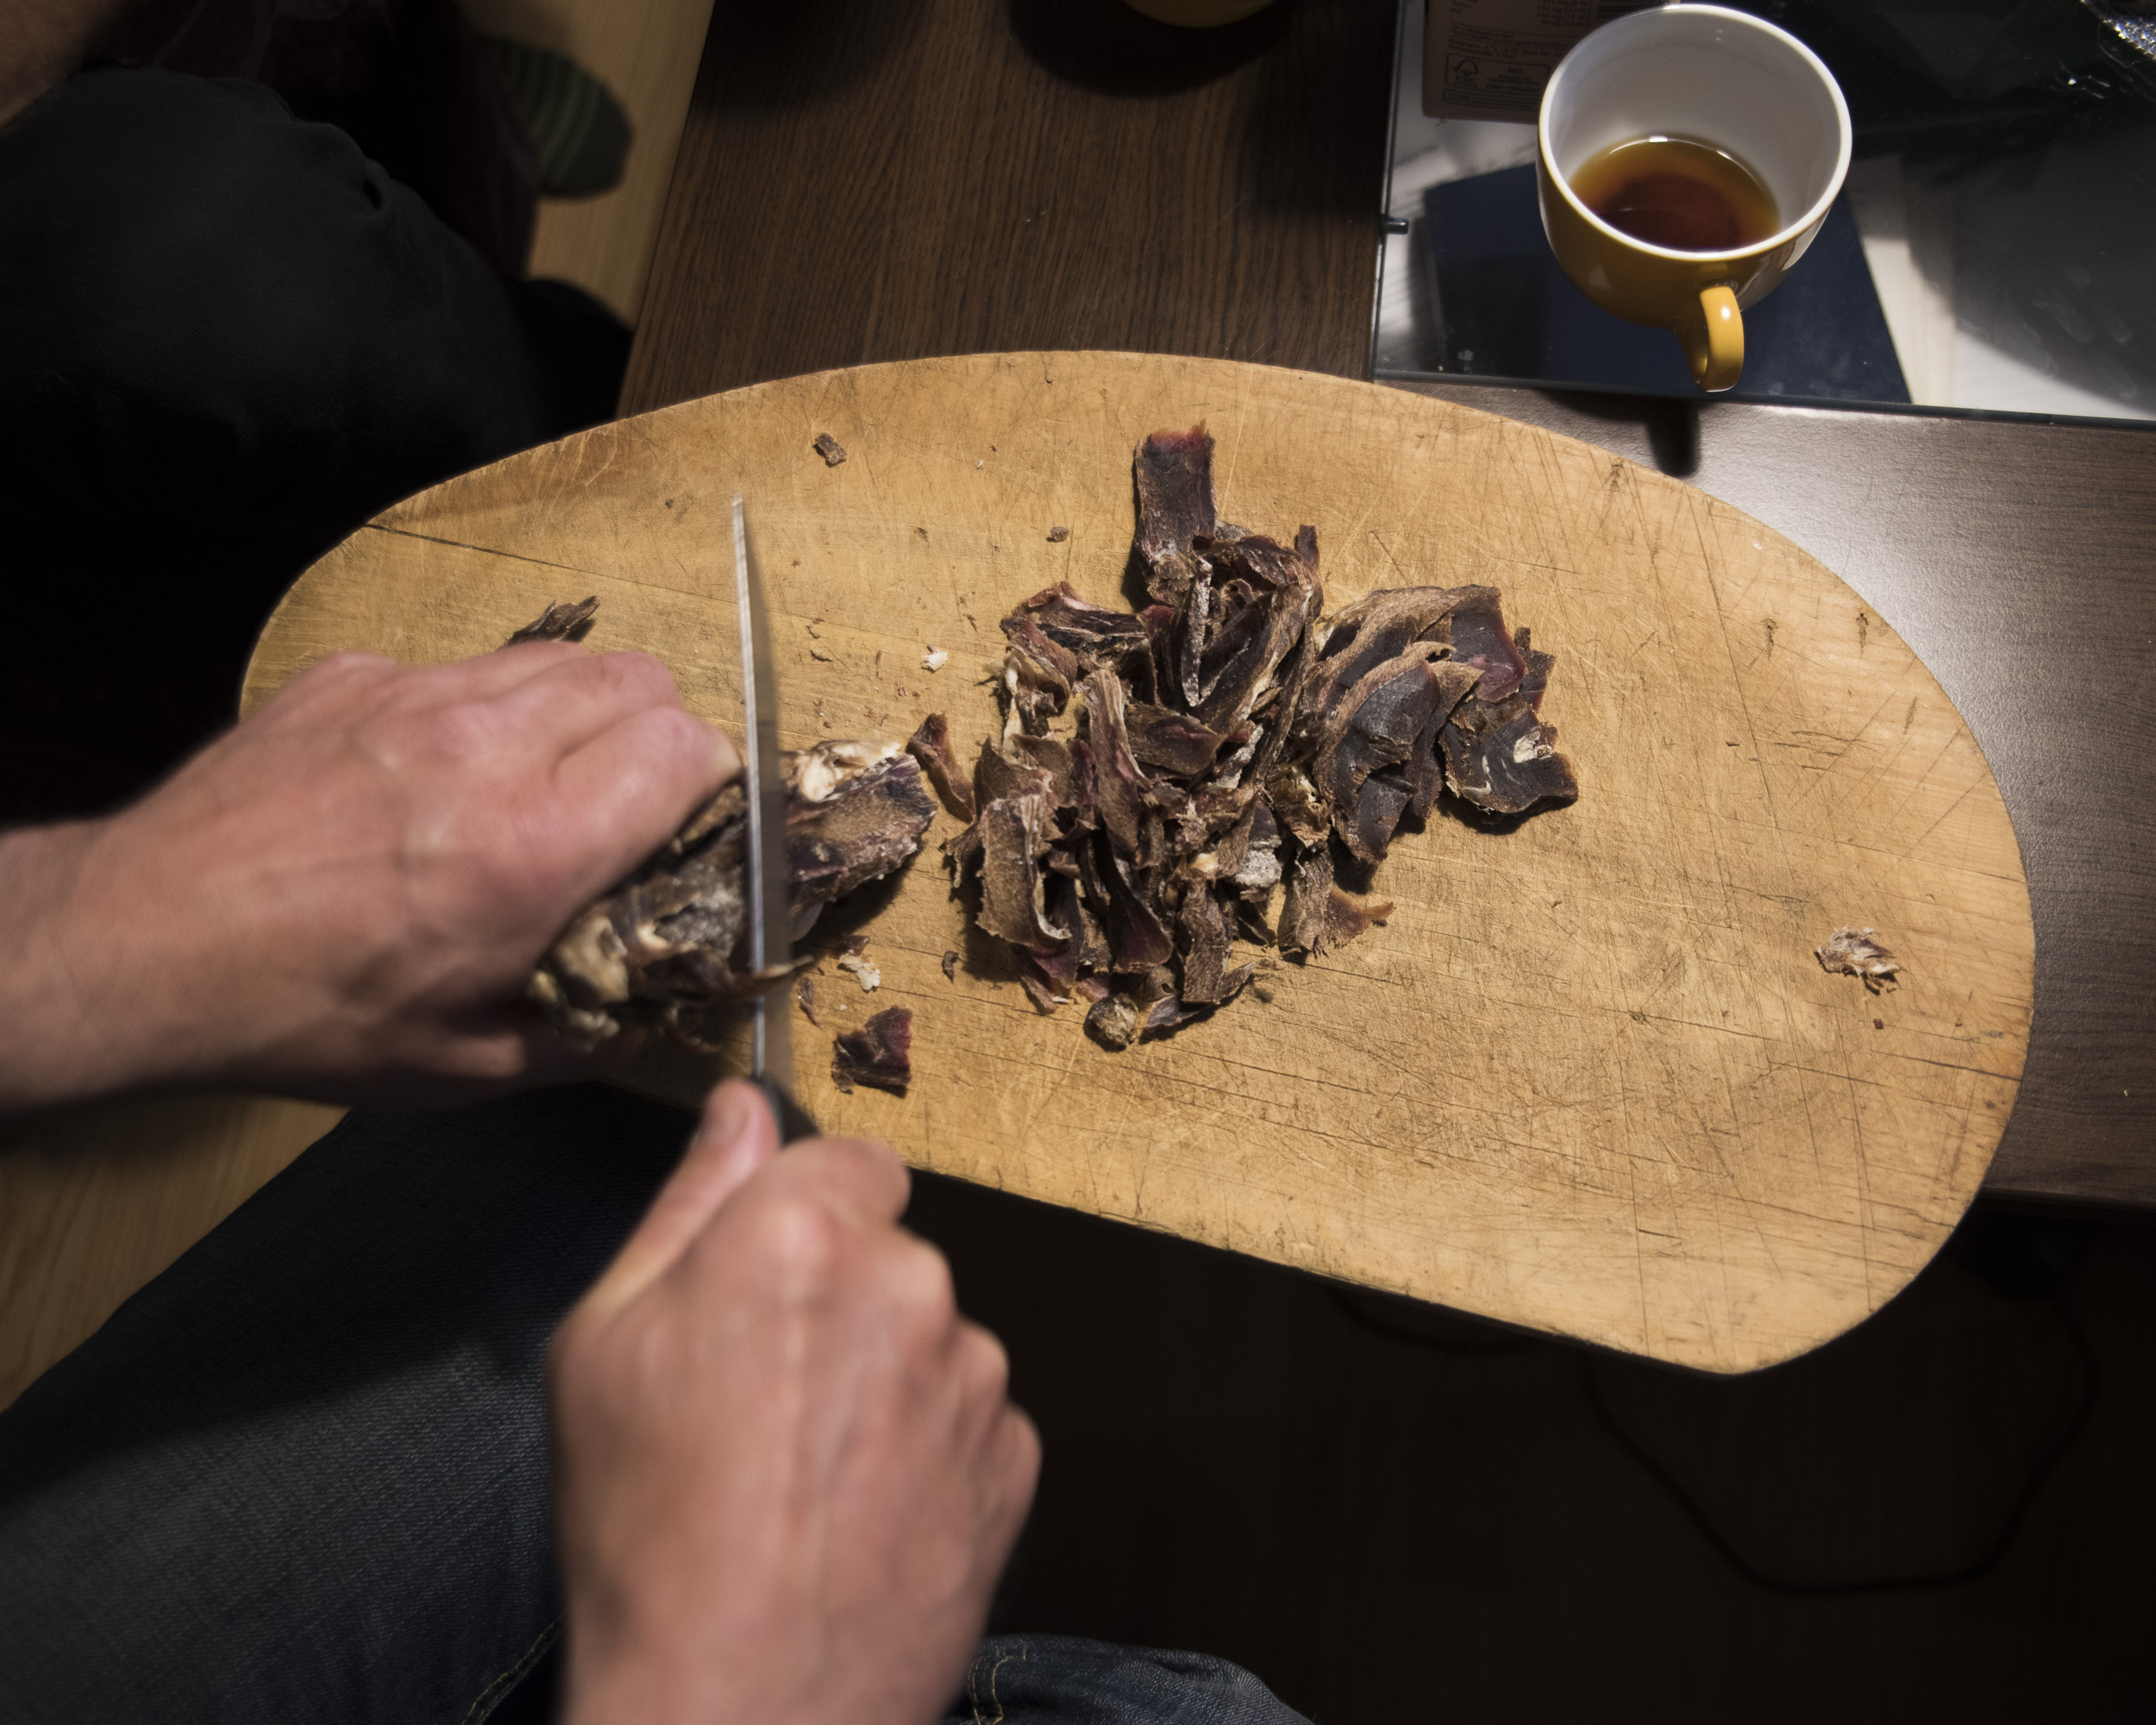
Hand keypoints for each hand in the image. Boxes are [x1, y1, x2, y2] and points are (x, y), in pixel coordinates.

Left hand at [0, 642, 732, 1109]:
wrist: (144, 943)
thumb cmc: (305, 1012)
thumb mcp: (464, 1063)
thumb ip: (585, 1032)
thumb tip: (653, 1012)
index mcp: (533, 848)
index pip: (686, 746)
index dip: (707, 785)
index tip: (686, 826)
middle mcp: (487, 749)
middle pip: (640, 677)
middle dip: (657, 734)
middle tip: (625, 800)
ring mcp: (415, 696)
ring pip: (559, 656)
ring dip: (580, 710)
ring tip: (542, 778)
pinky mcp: (355, 675)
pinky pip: (463, 664)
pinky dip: (483, 708)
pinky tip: (439, 773)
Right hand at [550, 1083, 1039, 1724]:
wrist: (738, 1707)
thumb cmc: (645, 1532)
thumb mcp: (603, 1346)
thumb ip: (688, 1203)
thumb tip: (739, 1107)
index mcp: (799, 1232)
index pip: (845, 1161)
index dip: (803, 1219)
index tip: (767, 1283)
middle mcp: (910, 1282)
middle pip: (886, 1255)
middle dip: (839, 1303)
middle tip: (764, 1404)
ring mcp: (974, 1375)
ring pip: (932, 1340)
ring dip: (888, 1383)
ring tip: (808, 1481)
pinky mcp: (1014, 1460)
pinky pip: (969, 1423)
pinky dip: (928, 1454)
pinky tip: (862, 1517)